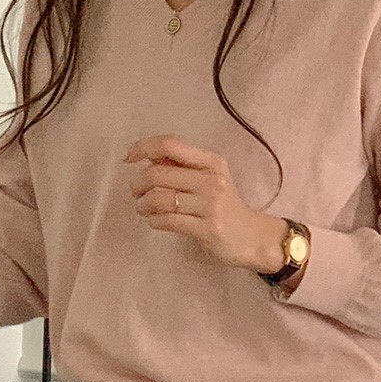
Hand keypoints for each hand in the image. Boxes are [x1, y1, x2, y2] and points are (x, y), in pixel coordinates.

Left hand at [123, 134, 283, 271]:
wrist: (251, 236)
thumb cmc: (224, 205)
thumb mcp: (208, 178)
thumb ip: (181, 166)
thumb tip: (148, 155)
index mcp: (211, 161)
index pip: (170, 145)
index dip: (143, 147)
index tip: (129, 158)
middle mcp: (211, 179)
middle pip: (158, 173)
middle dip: (138, 184)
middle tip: (135, 192)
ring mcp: (210, 205)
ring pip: (160, 199)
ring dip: (143, 204)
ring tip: (143, 208)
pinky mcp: (207, 229)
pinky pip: (167, 221)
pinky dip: (153, 220)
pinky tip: (154, 220)